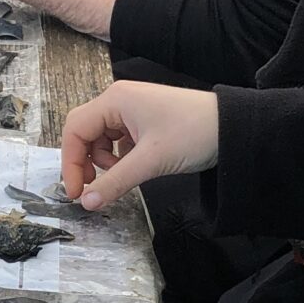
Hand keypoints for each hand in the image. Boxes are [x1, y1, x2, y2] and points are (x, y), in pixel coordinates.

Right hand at [60, 82, 219, 209]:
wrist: (233, 128)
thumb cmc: (192, 134)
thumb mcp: (150, 162)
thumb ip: (114, 182)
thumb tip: (86, 203)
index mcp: (115, 100)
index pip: (75, 129)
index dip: (70, 162)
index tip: (76, 192)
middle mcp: (120, 100)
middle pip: (85, 132)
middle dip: (84, 161)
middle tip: (91, 189)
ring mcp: (133, 109)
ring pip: (102, 138)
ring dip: (104, 161)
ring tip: (123, 175)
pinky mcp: (146, 121)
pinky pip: (119, 140)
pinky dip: (120, 157)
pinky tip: (134, 168)